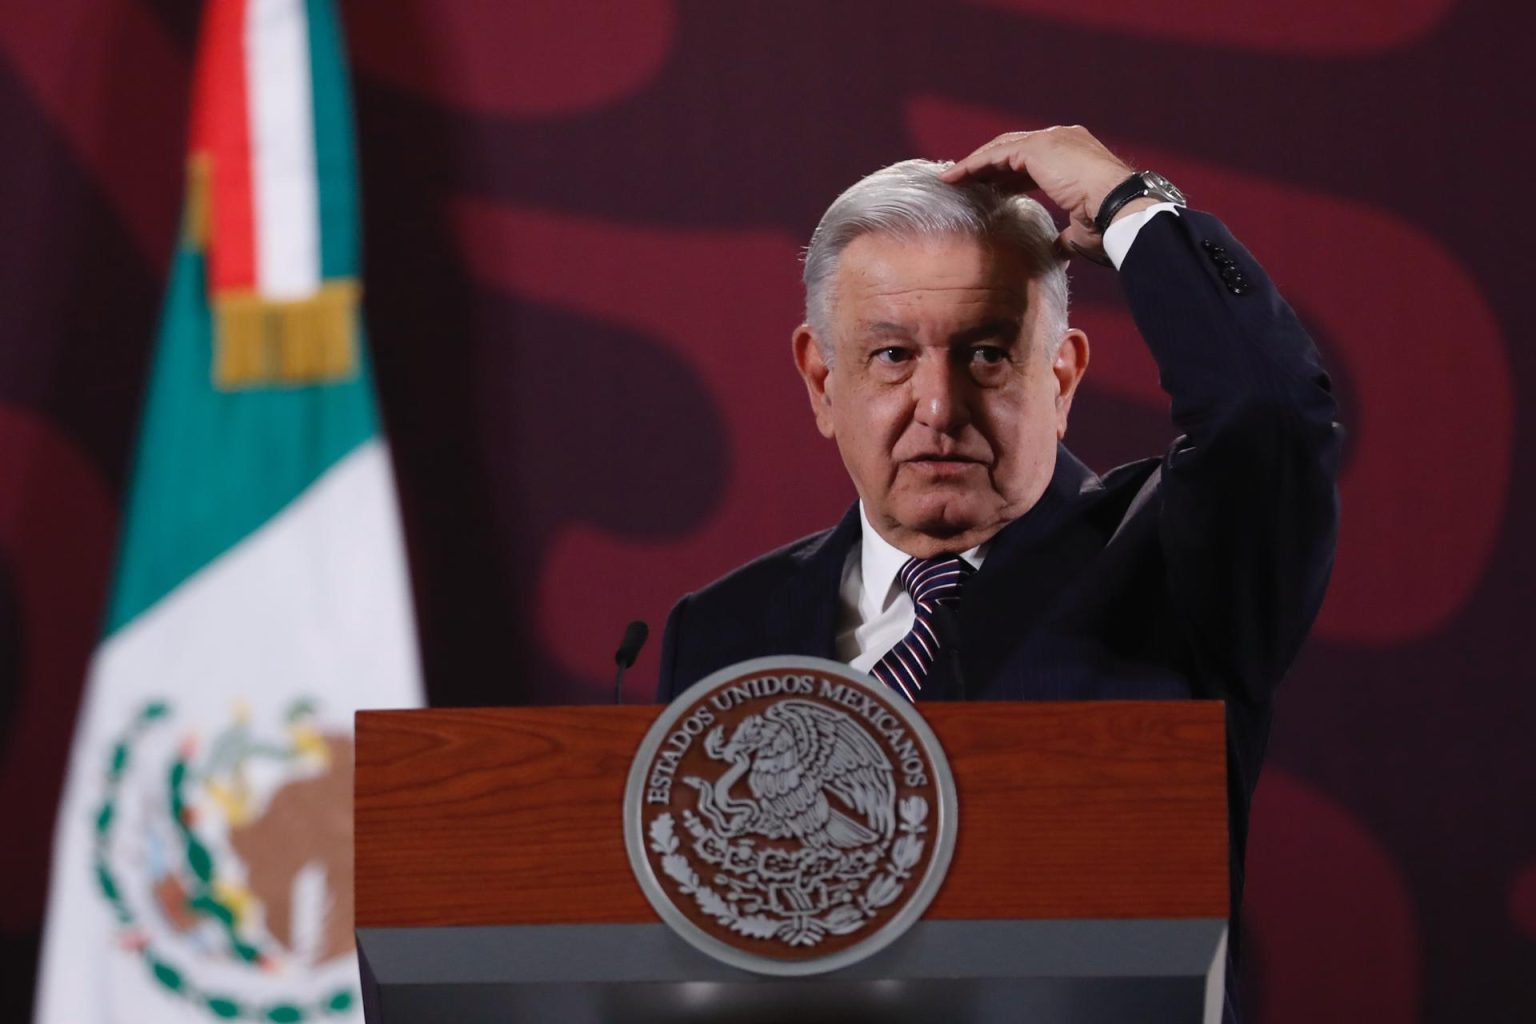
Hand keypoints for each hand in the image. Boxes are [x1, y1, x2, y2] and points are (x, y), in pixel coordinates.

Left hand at [939, 126, 1147, 263]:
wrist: (1120, 208)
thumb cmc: (1108, 223)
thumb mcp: (1082, 229)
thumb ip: (1066, 234)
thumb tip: (1058, 247)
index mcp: (1077, 154)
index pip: (1034, 161)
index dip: (1010, 176)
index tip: (992, 190)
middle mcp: (1063, 139)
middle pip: (1014, 149)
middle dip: (988, 165)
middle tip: (965, 182)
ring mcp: (1051, 140)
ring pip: (1001, 148)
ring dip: (974, 164)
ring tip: (952, 179)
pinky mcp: (1038, 148)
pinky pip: (995, 154)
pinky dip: (974, 165)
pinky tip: (956, 177)